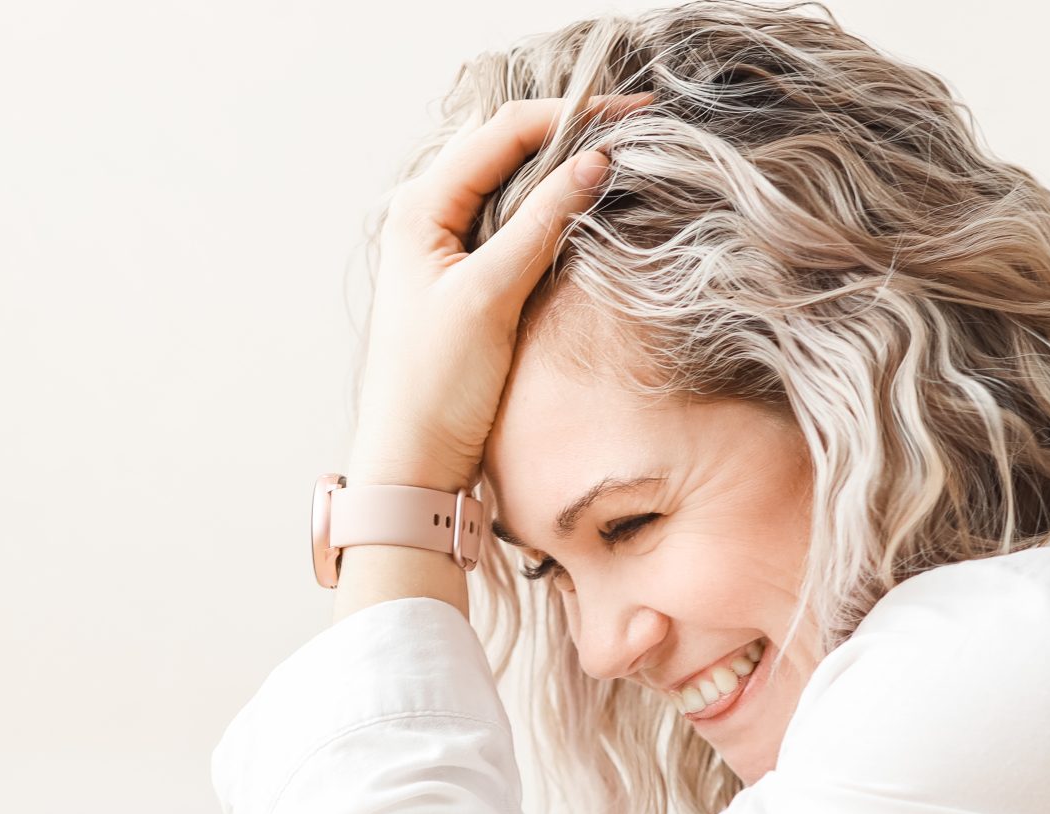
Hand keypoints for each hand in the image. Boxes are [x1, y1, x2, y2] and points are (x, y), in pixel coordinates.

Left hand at [347, 94, 652, 491]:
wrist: (413, 463)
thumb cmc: (434, 387)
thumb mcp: (490, 298)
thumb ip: (540, 225)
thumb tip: (595, 161)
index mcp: (420, 206)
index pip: (503, 130)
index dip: (571, 115)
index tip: (635, 115)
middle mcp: (428, 214)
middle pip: (507, 146)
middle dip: (570, 131)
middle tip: (637, 130)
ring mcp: (446, 245)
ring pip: (513, 181)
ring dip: (563, 167)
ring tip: (622, 159)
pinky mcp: (467, 278)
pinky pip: (513, 220)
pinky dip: (552, 207)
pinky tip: (588, 207)